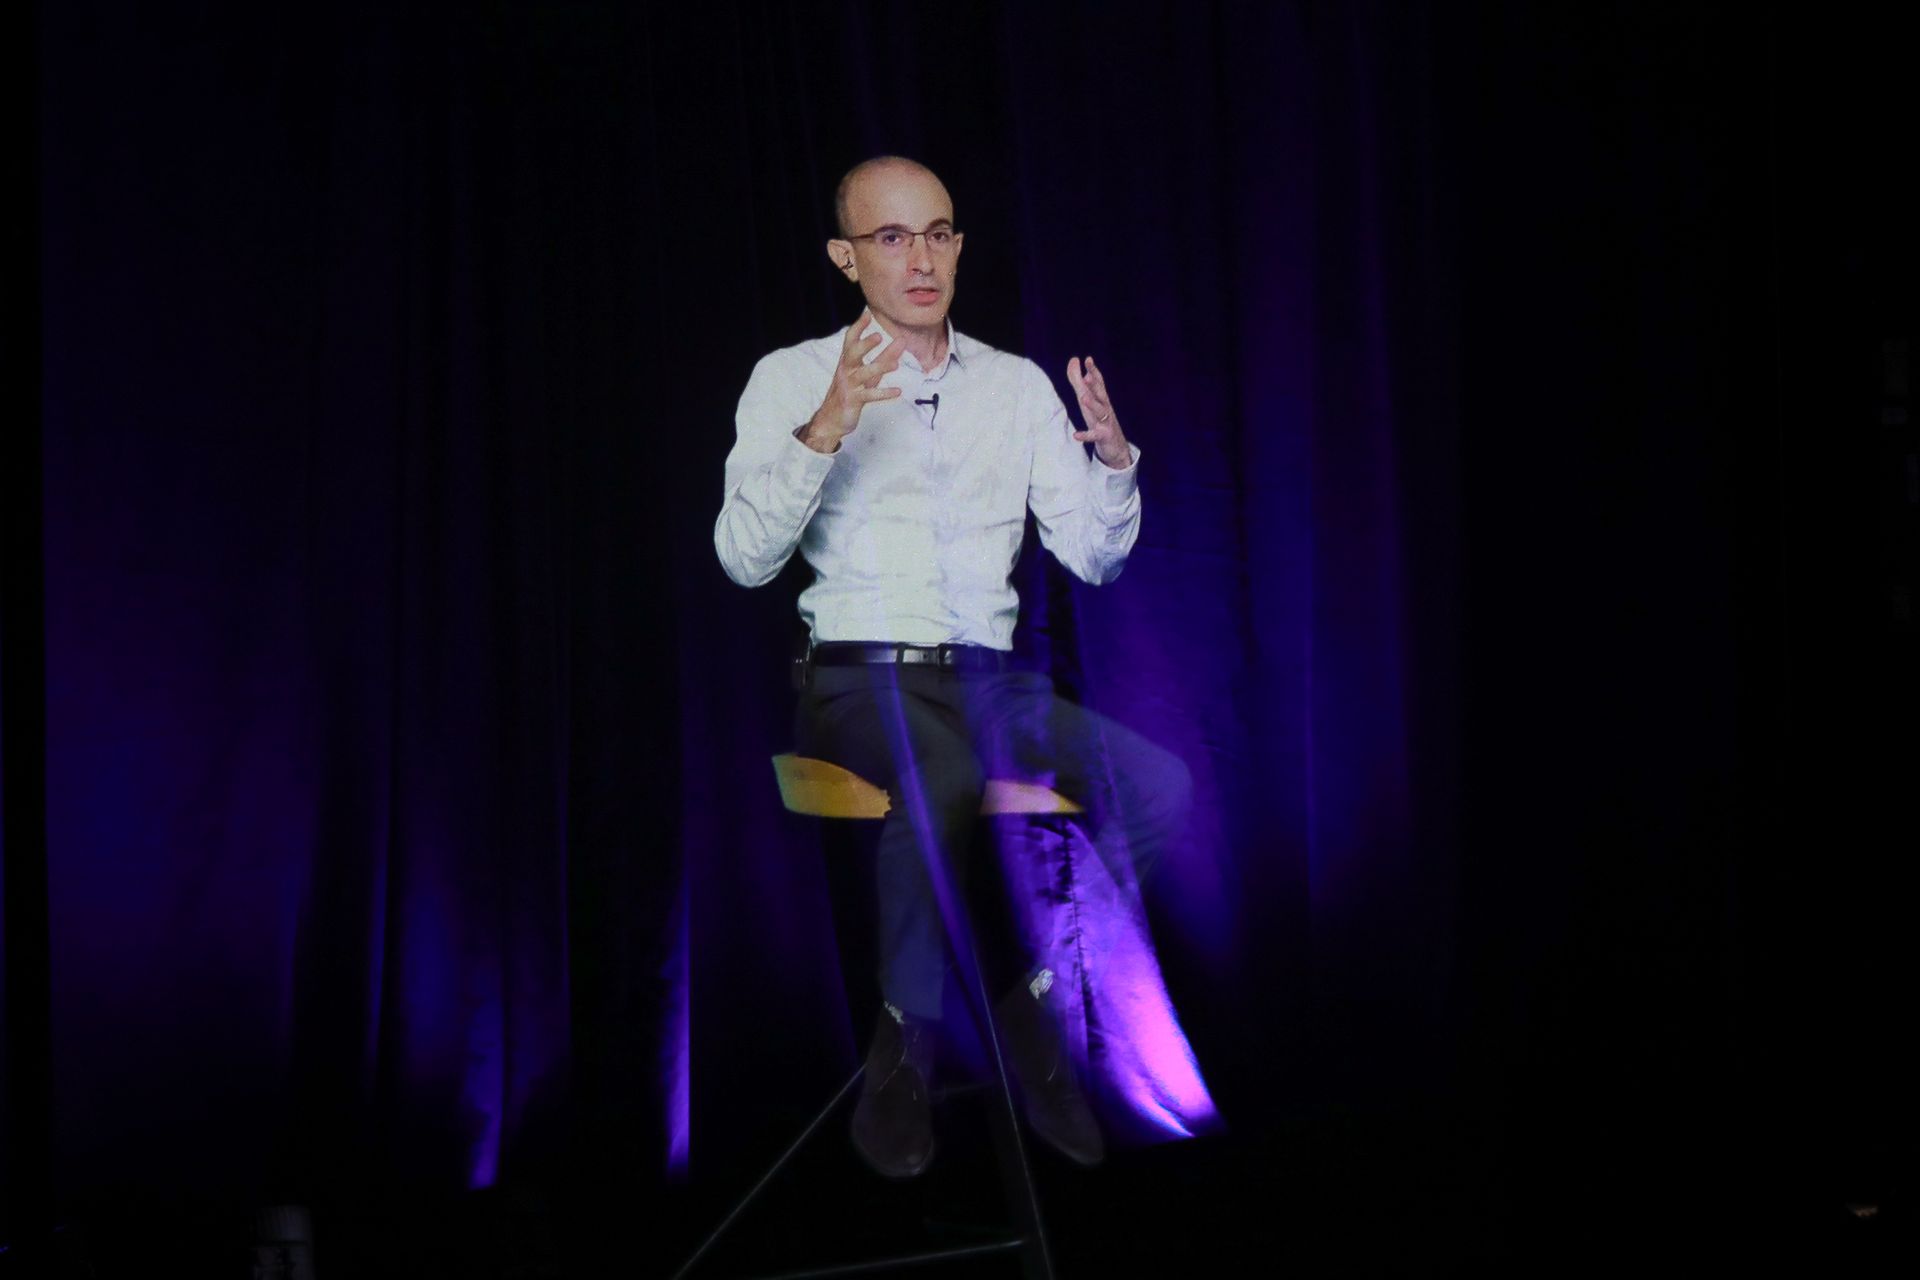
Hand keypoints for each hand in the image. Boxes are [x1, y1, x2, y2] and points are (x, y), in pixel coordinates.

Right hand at [799, 307, 904, 452]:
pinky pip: (870, 395)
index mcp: (847, 362)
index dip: (858, 327)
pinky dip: (884, 393)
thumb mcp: (869, 373)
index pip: (850, 340)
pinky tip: (898, 391)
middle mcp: (846, 371)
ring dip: (879, 368)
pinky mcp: (853, 401)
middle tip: (879, 335)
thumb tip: (902, 341)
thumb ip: (885, 357)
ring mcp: (849, 386)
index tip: (867, 314)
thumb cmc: (851, 392)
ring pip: (863, 374)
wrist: (831, 419)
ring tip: (896, 364)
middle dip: (865, 344)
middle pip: (853, 353)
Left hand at [1066, 355, 1130, 468]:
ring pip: (1100, 412)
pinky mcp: (1103, 437)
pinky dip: (1086, 435)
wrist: (1117, 447)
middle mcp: (1105, 408)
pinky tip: (1076, 435)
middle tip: (1087, 376)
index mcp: (1101, 399)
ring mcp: (1106, 422)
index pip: (1098, 383)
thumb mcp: (1088, 399)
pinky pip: (1094, 436)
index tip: (1088, 359)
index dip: (1093, 371)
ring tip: (1083, 398)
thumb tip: (1074, 359)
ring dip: (1092, 405)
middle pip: (1101, 395)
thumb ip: (1078, 380)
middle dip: (1095, 385)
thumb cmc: (1100, 420)